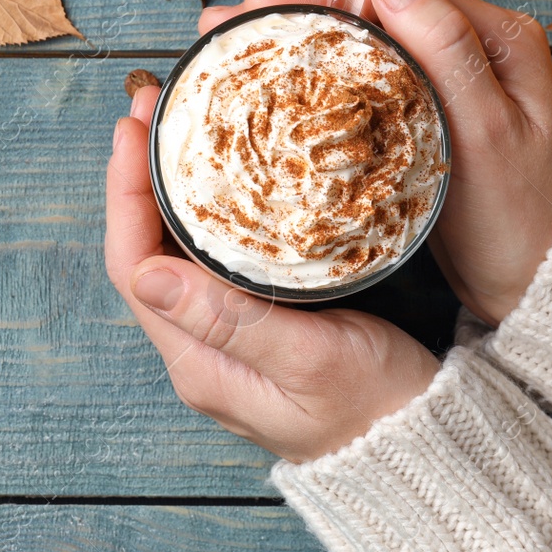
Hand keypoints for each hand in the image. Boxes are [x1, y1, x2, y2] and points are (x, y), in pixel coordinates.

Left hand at [106, 72, 440, 463]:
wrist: (428, 446)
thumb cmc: (380, 408)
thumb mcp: (312, 360)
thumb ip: (231, 320)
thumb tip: (147, 277)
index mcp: (199, 362)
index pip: (133, 264)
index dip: (123, 191)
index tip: (133, 129)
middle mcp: (199, 350)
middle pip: (145, 249)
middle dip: (140, 174)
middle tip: (154, 105)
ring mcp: (225, 339)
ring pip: (175, 249)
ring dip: (169, 185)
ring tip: (180, 123)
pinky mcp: (256, 326)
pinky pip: (211, 257)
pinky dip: (207, 206)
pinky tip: (224, 173)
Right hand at [199, 0, 551, 324]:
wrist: (548, 284)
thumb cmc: (526, 217)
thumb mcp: (488, 133)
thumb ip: (447, 52)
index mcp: (494, 36)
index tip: (257, 7)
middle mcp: (470, 48)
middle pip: (369, 12)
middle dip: (294, 15)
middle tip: (224, 27)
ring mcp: (446, 83)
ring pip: (360, 47)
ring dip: (297, 45)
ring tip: (230, 50)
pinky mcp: (426, 118)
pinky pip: (363, 85)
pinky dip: (316, 82)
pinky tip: (272, 90)